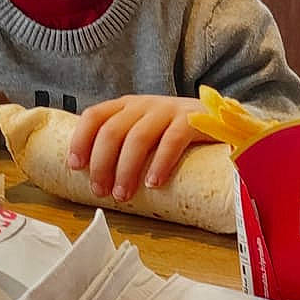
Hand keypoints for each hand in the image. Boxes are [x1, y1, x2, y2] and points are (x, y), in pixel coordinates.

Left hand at [67, 95, 211, 202]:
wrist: (224, 120)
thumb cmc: (177, 133)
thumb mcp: (146, 130)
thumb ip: (124, 143)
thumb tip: (96, 177)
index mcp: (127, 106)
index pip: (94, 116)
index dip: (81, 139)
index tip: (75, 166)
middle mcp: (144, 105)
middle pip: (112, 131)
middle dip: (102, 164)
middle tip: (101, 191)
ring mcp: (169, 110)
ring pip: (138, 138)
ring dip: (126, 170)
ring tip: (123, 195)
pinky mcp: (193, 121)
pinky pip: (172, 141)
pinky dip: (160, 163)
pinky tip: (154, 183)